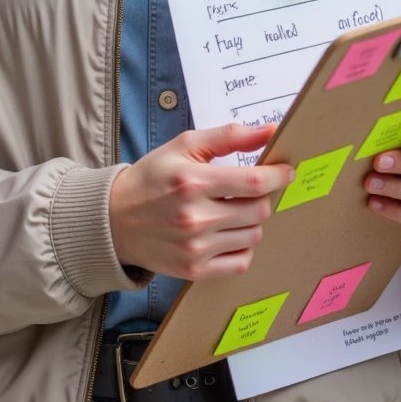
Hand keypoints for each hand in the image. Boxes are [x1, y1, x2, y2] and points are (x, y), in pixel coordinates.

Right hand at [109, 123, 293, 280]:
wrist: (114, 219)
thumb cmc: (152, 177)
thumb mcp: (184, 146)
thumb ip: (229, 137)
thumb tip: (270, 131)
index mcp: (193, 181)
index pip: (255, 181)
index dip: (279, 175)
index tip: (286, 171)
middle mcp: (195, 217)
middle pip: (259, 210)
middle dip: (262, 197)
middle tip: (251, 191)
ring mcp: (195, 247)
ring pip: (253, 235)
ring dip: (252, 221)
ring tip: (234, 211)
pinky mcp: (194, 270)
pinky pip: (241, 262)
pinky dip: (243, 247)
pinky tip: (229, 234)